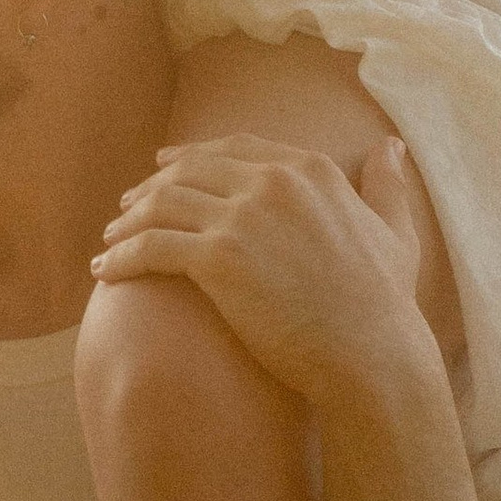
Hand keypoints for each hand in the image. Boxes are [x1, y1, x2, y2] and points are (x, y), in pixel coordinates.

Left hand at [90, 133, 443, 414]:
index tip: (163, 166)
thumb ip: (385, 185)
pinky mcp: (219, 258)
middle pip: (189, 170)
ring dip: (128, 222)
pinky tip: (107, 270)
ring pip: (163, 204)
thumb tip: (391, 146)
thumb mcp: (394, 231)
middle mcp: (273, 181)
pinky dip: (122, 256)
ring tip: (111, 240)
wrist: (372, 354)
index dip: (191, 155)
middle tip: (126, 207)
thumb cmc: (384, 304)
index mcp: (309, 168)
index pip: (233, 148)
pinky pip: (152, 246)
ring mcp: (243, 217)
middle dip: (150, 187)